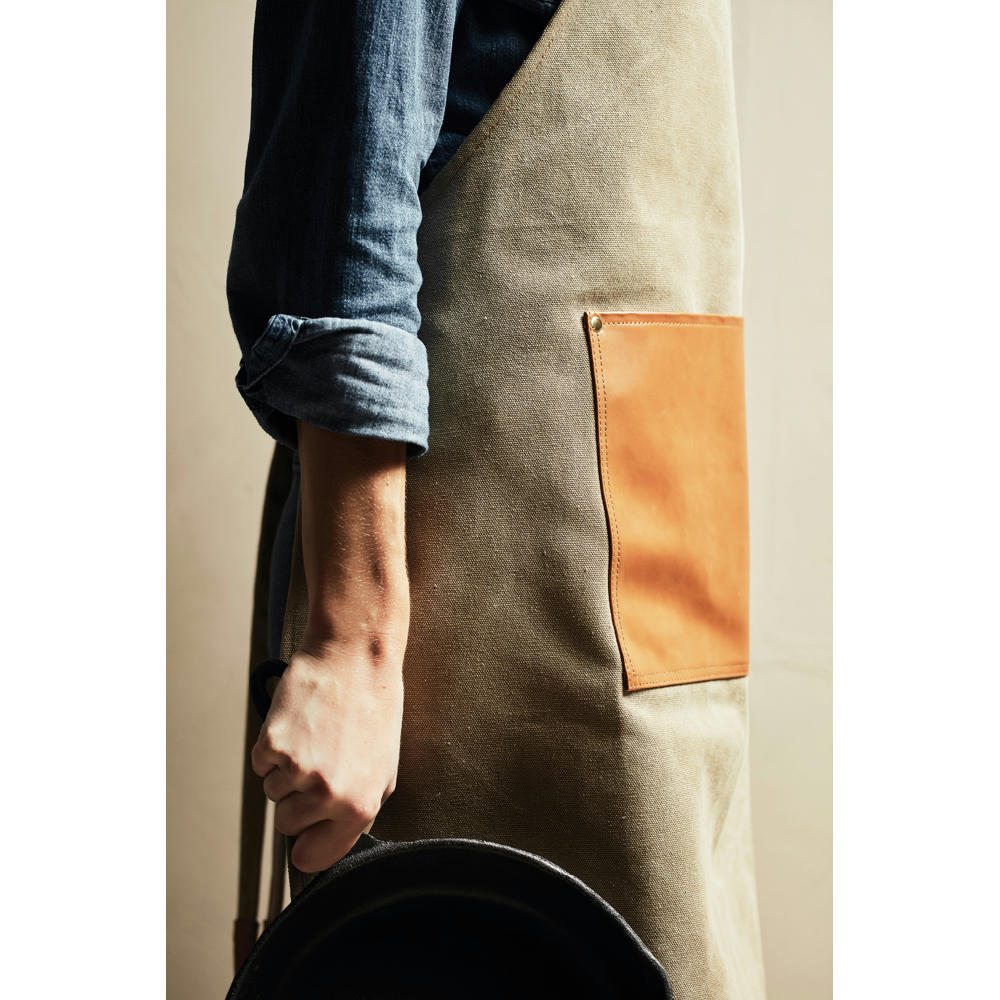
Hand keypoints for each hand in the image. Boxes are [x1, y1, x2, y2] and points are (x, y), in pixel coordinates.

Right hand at [251, 636, 404, 872]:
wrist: (355, 658)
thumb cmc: (374, 709)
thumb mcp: (384, 770)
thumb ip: (357, 812)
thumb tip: (330, 840)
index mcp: (358, 807)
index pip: (313, 858)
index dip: (308, 843)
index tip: (308, 831)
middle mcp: (327, 795)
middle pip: (287, 826)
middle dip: (297, 802)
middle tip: (320, 765)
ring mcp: (297, 770)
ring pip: (272, 793)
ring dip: (287, 771)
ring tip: (316, 737)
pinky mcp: (272, 745)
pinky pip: (260, 764)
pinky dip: (273, 748)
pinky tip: (300, 725)